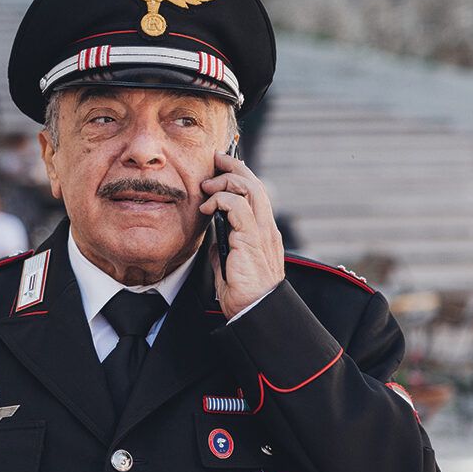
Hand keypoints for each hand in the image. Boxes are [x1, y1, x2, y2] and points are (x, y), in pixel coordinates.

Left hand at [198, 152, 284, 318]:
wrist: (254, 311)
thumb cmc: (243, 293)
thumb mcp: (228, 265)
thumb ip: (224, 248)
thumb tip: (214, 237)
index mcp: (262, 232)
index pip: (255, 193)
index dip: (240, 175)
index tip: (221, 165)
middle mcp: (266, 228)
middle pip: (255, 184)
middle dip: (234, 166)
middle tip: (215, 160)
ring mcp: (262, 232)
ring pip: (250, 189)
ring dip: (225, 181)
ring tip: (207, 187)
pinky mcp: (252, 239)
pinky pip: (239, 207)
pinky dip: (221, 200)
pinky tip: (207, 207)